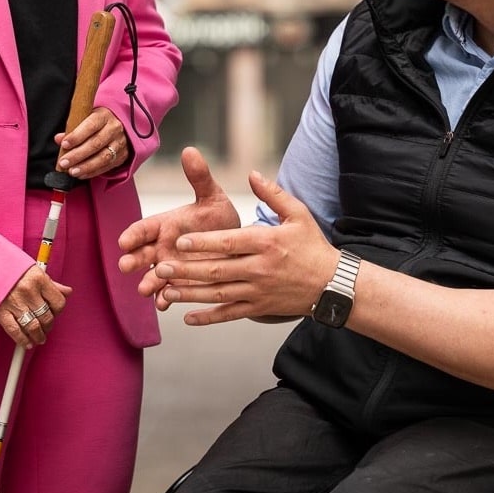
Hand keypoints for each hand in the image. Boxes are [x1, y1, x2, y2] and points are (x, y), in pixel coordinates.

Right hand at [0, 264, 72, 348]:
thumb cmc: (11, 267)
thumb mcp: (33, 270)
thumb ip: (51, 283)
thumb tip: (67, 292)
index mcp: (39, 279)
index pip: (58, 302)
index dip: (58, 310)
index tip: (55, 312)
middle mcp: (28, 292)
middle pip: (46, 317)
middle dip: (49, 325)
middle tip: (47, 327)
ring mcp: (14, 303)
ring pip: (33, 327)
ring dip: (39, 336)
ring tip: (40, 338)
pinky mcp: (1, 312)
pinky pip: (15, 331)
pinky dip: (22, 340)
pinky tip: (27, 343)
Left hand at [55, 107, 128, 178]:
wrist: (117, 126)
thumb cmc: (96, 122)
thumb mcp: (84, 119)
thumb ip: (71, 129)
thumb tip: (59, 139)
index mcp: (104, 116)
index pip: (90, 126)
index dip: (77, 136)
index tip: (64, 144)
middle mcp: (114, 128)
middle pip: (96, 143)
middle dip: (78, 155)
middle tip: (64, 162)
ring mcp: (120, 143)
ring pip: (103, 157)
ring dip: (86, 166)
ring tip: (72, 171)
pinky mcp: (122, 156)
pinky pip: (107, 166)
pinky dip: (93, 172)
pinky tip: (81, 174)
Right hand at [117, 147, 241, 306]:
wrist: (239, 245)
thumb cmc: (219, 218)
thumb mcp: (212, 197)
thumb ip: (199, 177)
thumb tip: (189, 150)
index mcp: (165, 225)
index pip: (143, 228)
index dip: (133, 235)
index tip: (125, 241)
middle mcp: (163, 247)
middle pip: (141, 254)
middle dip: (133, 260)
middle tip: (126, 265)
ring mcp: (171, 268)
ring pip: (153, 277)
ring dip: (148, 283)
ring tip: (145, 289)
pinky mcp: (182, 285)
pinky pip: (170, 293)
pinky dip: (166, 298)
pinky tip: (166, 301)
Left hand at [148, 168, 339, 325]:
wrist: (332, 284)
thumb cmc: (313, 245)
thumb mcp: (298, 214)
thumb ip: (273, 194)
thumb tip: (252, 174)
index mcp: (266, 243)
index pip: (229, 243)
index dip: (203, 243)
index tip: (180, 242)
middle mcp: (260, 269)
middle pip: (217, 270)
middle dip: (187, 270)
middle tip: (161, 267)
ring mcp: (258, 292)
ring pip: (219, 295)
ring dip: (191, 295)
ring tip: (166, 291)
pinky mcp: (259, 308)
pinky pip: (230, 314)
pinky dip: (209, 318)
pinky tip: (188, 318)